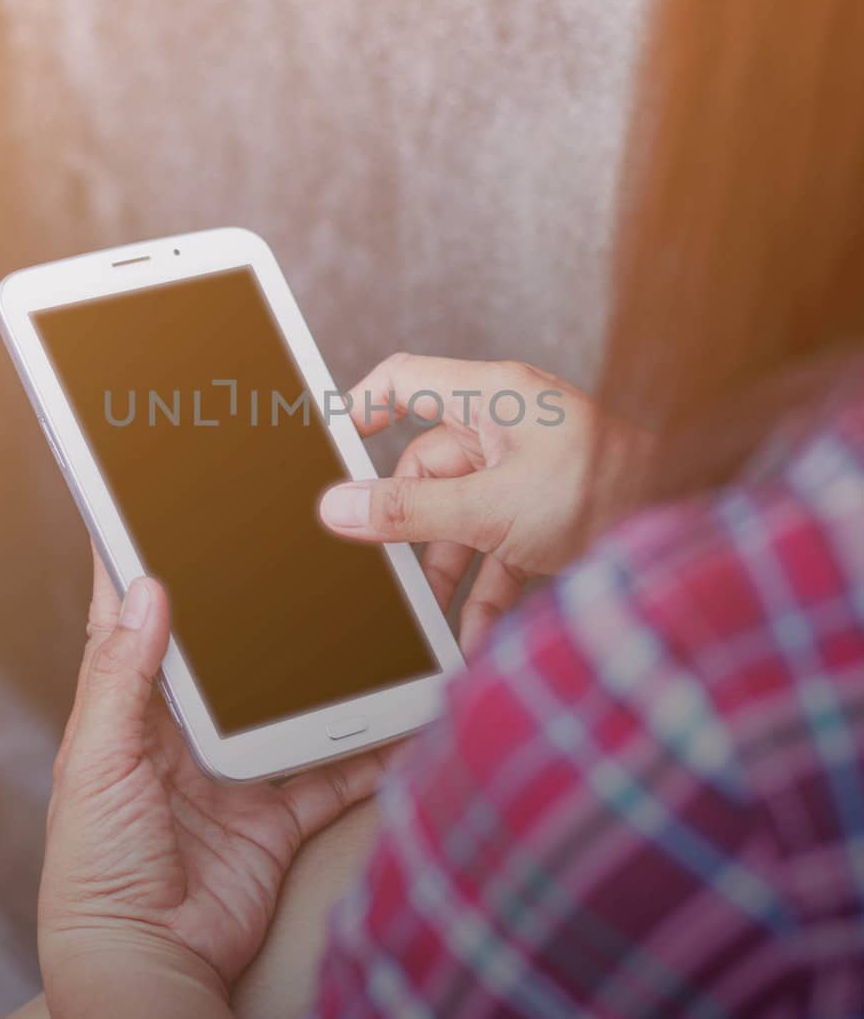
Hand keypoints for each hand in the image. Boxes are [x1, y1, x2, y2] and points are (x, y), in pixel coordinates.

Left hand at [39, 548, 397, 1018]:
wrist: (147, 967)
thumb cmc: (96, 870)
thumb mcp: (97, 762)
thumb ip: (122, 678)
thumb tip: (145, 589)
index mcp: (130, 713)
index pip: (136, 621)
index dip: (146, 567)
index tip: (167, 509)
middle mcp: (185, 736)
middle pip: (231, 655)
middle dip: (261, 610)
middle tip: (299, 553)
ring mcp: (237, 774)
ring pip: (292, 705)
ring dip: (325, 673)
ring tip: (366, 622)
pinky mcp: (279, 816)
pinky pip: (335, 772)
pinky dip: (369, 749)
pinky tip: (402, 716)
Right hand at [319, 353, 632, 652]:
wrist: (689, 537)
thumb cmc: (609, 493)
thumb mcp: (491, 509)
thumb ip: (410, 512)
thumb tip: (340, 507)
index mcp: (492, 396)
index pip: (404, 381)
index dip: (360, 409)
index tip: (329, 454)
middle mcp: (507, 427)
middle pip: (426, 468)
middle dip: (408, 526)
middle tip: (381, 571)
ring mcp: (527, 473)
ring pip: (460, 518)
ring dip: (446, 571)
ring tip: (429, 621)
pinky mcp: (546, 516)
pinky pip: (497, 550)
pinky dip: (485, 591)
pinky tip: (474, 637)